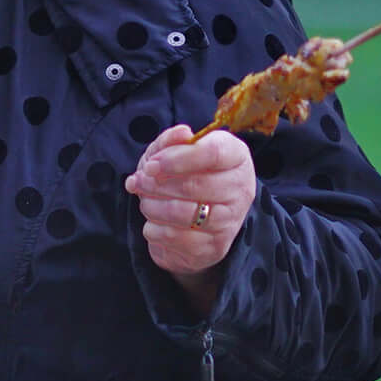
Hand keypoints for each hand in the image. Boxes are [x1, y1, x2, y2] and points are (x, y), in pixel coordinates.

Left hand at [125, 123, 258, 297]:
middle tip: (139, 182)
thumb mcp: (173, 152)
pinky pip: (174, 237)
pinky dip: (154, 229)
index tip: (151, 165)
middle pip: (195, 185)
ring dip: (152, 206)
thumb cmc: (183, 175)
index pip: (213, 153)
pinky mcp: (215, 247)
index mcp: (236, 157)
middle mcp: (241, 189)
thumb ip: (172, 140)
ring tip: (145, 200)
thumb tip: (182, 133)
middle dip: (157, 184)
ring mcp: (230, 221)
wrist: (194, 220)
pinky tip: (153, 222)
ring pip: (183, 213)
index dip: (176, 158)